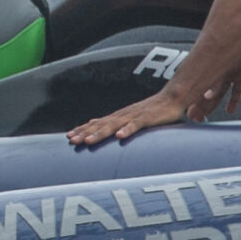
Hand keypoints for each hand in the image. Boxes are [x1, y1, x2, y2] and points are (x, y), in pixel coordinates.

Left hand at [68, 88, 195, 147]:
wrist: (172, 97)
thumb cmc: (151, 110)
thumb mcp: (129, 117)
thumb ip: (114, 122)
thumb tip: (95, 123)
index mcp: (118, 116)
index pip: (96, 123)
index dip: (82, 130)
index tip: (68, 137)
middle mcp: (122, 115)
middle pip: (100, 125)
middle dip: (85, 133)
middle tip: (71, 141)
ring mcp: (134, 116)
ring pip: (114, 125)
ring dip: (100, 133)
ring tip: (88, 141)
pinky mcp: (148, 118)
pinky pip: (136, 125)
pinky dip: (127, 130)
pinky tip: (119, 136)